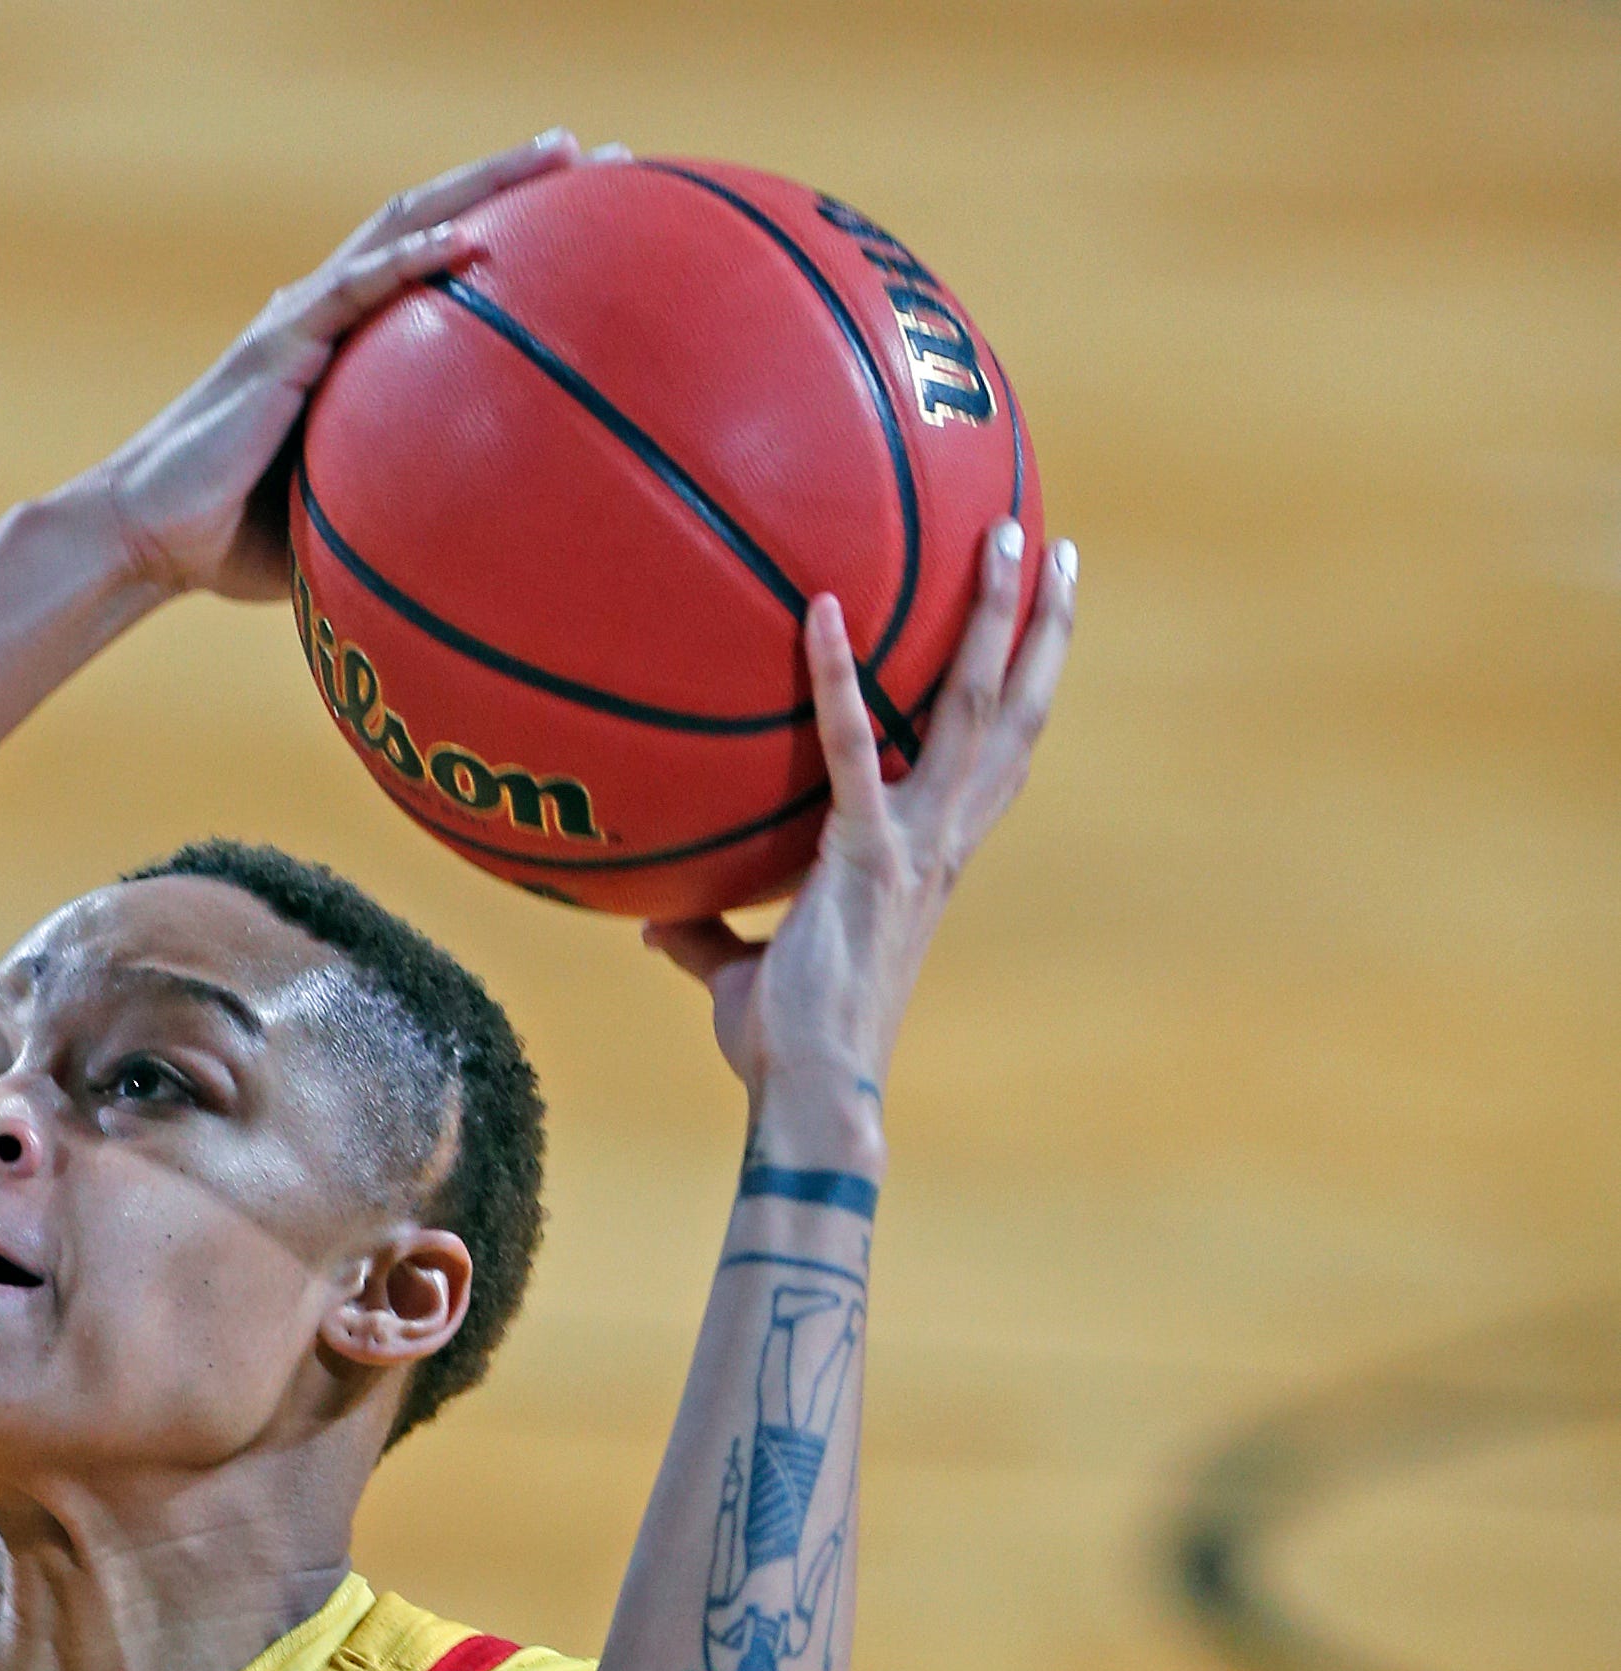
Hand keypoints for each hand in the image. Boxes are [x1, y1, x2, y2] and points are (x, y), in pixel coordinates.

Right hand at [87, 136, 602, 602]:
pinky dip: (411, 258)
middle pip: (434, 215)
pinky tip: (466, 239)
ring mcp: (303, 319)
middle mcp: (329, 311)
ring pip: (404, 224)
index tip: (591, 214)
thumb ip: (397, 506)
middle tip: (599, 154)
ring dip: (482, 186)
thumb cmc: (233, 540)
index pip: (436, 262)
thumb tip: (480, 554)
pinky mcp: (278, 345)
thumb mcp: (336, 518)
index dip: (509, 226)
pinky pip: (354, 290)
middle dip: (517, 178)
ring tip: (557, 158)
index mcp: (345, 343)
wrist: (148, 537)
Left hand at [647, 521, 1079, 1123]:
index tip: (1041, 625)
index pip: (992, 762)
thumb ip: (708, 935)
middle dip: (1042, 629)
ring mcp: (913, 847)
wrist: (811, 1098)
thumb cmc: (783, 1050)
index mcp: (928, 862)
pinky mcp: (866, 858)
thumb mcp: (740, 979)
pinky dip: (834, 678)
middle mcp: (940, 843)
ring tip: (1004, 531)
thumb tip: (655, 918)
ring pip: (976, 709)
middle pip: (1013, 716)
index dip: (1023, 692)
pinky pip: (853, 748)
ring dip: (993, 617)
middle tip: (1056, 544)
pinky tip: (820, 609)